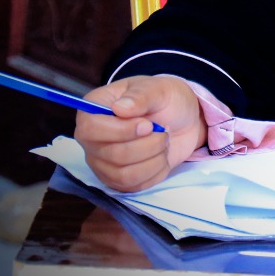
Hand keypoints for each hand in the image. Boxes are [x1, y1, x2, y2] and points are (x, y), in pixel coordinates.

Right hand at [74, 75, 205, 191]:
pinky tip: (162, 156)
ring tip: (164, 142)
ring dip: (154, 159)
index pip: (91, 129)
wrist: (183, 119)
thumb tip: (120, 108)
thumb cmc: (166, 99)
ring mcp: (102, 162)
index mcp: (93, 110)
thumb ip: (141, 95)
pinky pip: (134, 186)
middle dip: (148, 145)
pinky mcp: (117, 180)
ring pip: (123, 175)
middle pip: (112, 155)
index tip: (148, 125)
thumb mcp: (158, 88)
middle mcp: (92, 139)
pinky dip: (156, 172)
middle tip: (164, 131)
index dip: (122, 131)